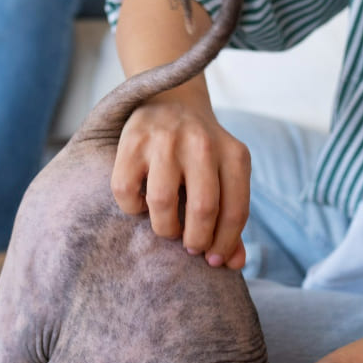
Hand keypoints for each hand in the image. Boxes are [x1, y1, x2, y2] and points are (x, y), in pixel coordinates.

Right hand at [112, 98, 250, 267]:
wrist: (170, 100)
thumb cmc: (201, 154)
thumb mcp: (224, 177)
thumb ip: (230, 219)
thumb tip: (233, 263)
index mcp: (234, 154)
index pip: (235, 212)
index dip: (224, 244)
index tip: (213, 260)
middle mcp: (202, 143)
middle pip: (203, 210)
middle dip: (196, 241)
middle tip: (190, 247)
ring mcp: (164, 140)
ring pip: (162, 204)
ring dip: (165, 228)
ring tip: (168, 226)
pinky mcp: (131, 142)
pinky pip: (127, 193)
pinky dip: (134, 209)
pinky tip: (143, 204)